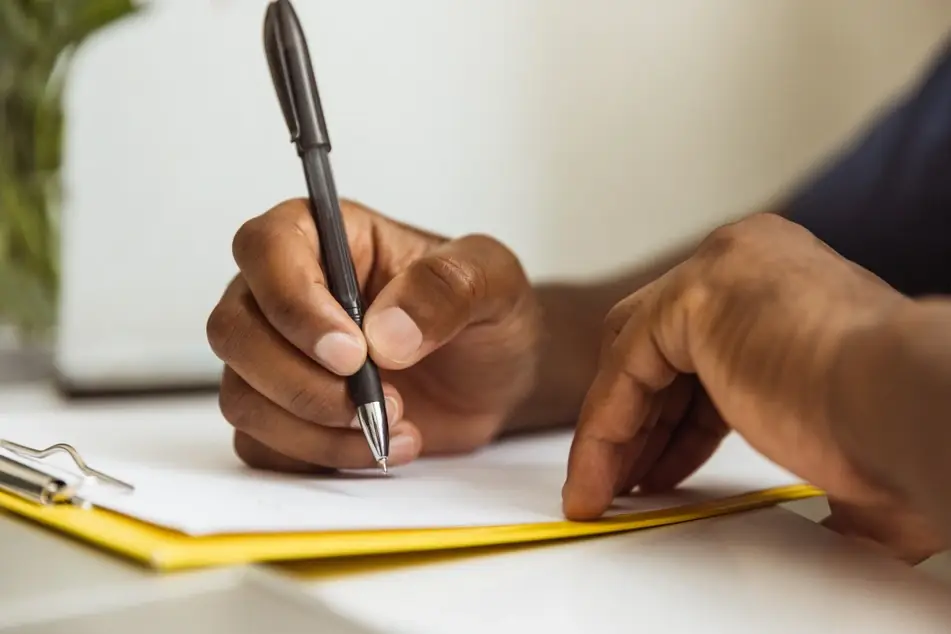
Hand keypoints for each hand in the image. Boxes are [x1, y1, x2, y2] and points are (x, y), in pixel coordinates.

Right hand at [207, 199, 538, 471]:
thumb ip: (446, 288)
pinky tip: (381, 446)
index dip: (293, 303)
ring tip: (397, 426)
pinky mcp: (283, 413)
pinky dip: (319, 456)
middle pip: (234, 331)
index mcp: (325, 237)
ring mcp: (275, 356)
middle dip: (301, 382)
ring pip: (242, 395)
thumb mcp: (491, 280)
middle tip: (378, 401)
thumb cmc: (485, 312)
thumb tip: (384, 332)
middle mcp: (285, 293)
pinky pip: (262, 444)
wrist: (493, 376)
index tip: (351, 353)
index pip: (266, 249)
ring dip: (315, 428)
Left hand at [561, 213, 946, 562]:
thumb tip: (835, 522)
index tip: (655, 468)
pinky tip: (599, 478)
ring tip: (604, 490)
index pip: (697, 348)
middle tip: (625, 481)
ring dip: (614, 432)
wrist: (908, 406)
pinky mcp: (694, 296)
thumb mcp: (826, 420)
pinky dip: (605, 429)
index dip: (671, 418)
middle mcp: (745, 261)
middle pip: (656, 346)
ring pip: (632, 358)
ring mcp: (718, 270)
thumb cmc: (889, 424)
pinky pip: (624, 371)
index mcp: (780, 279)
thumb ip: (807, 442)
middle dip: (639, 423)